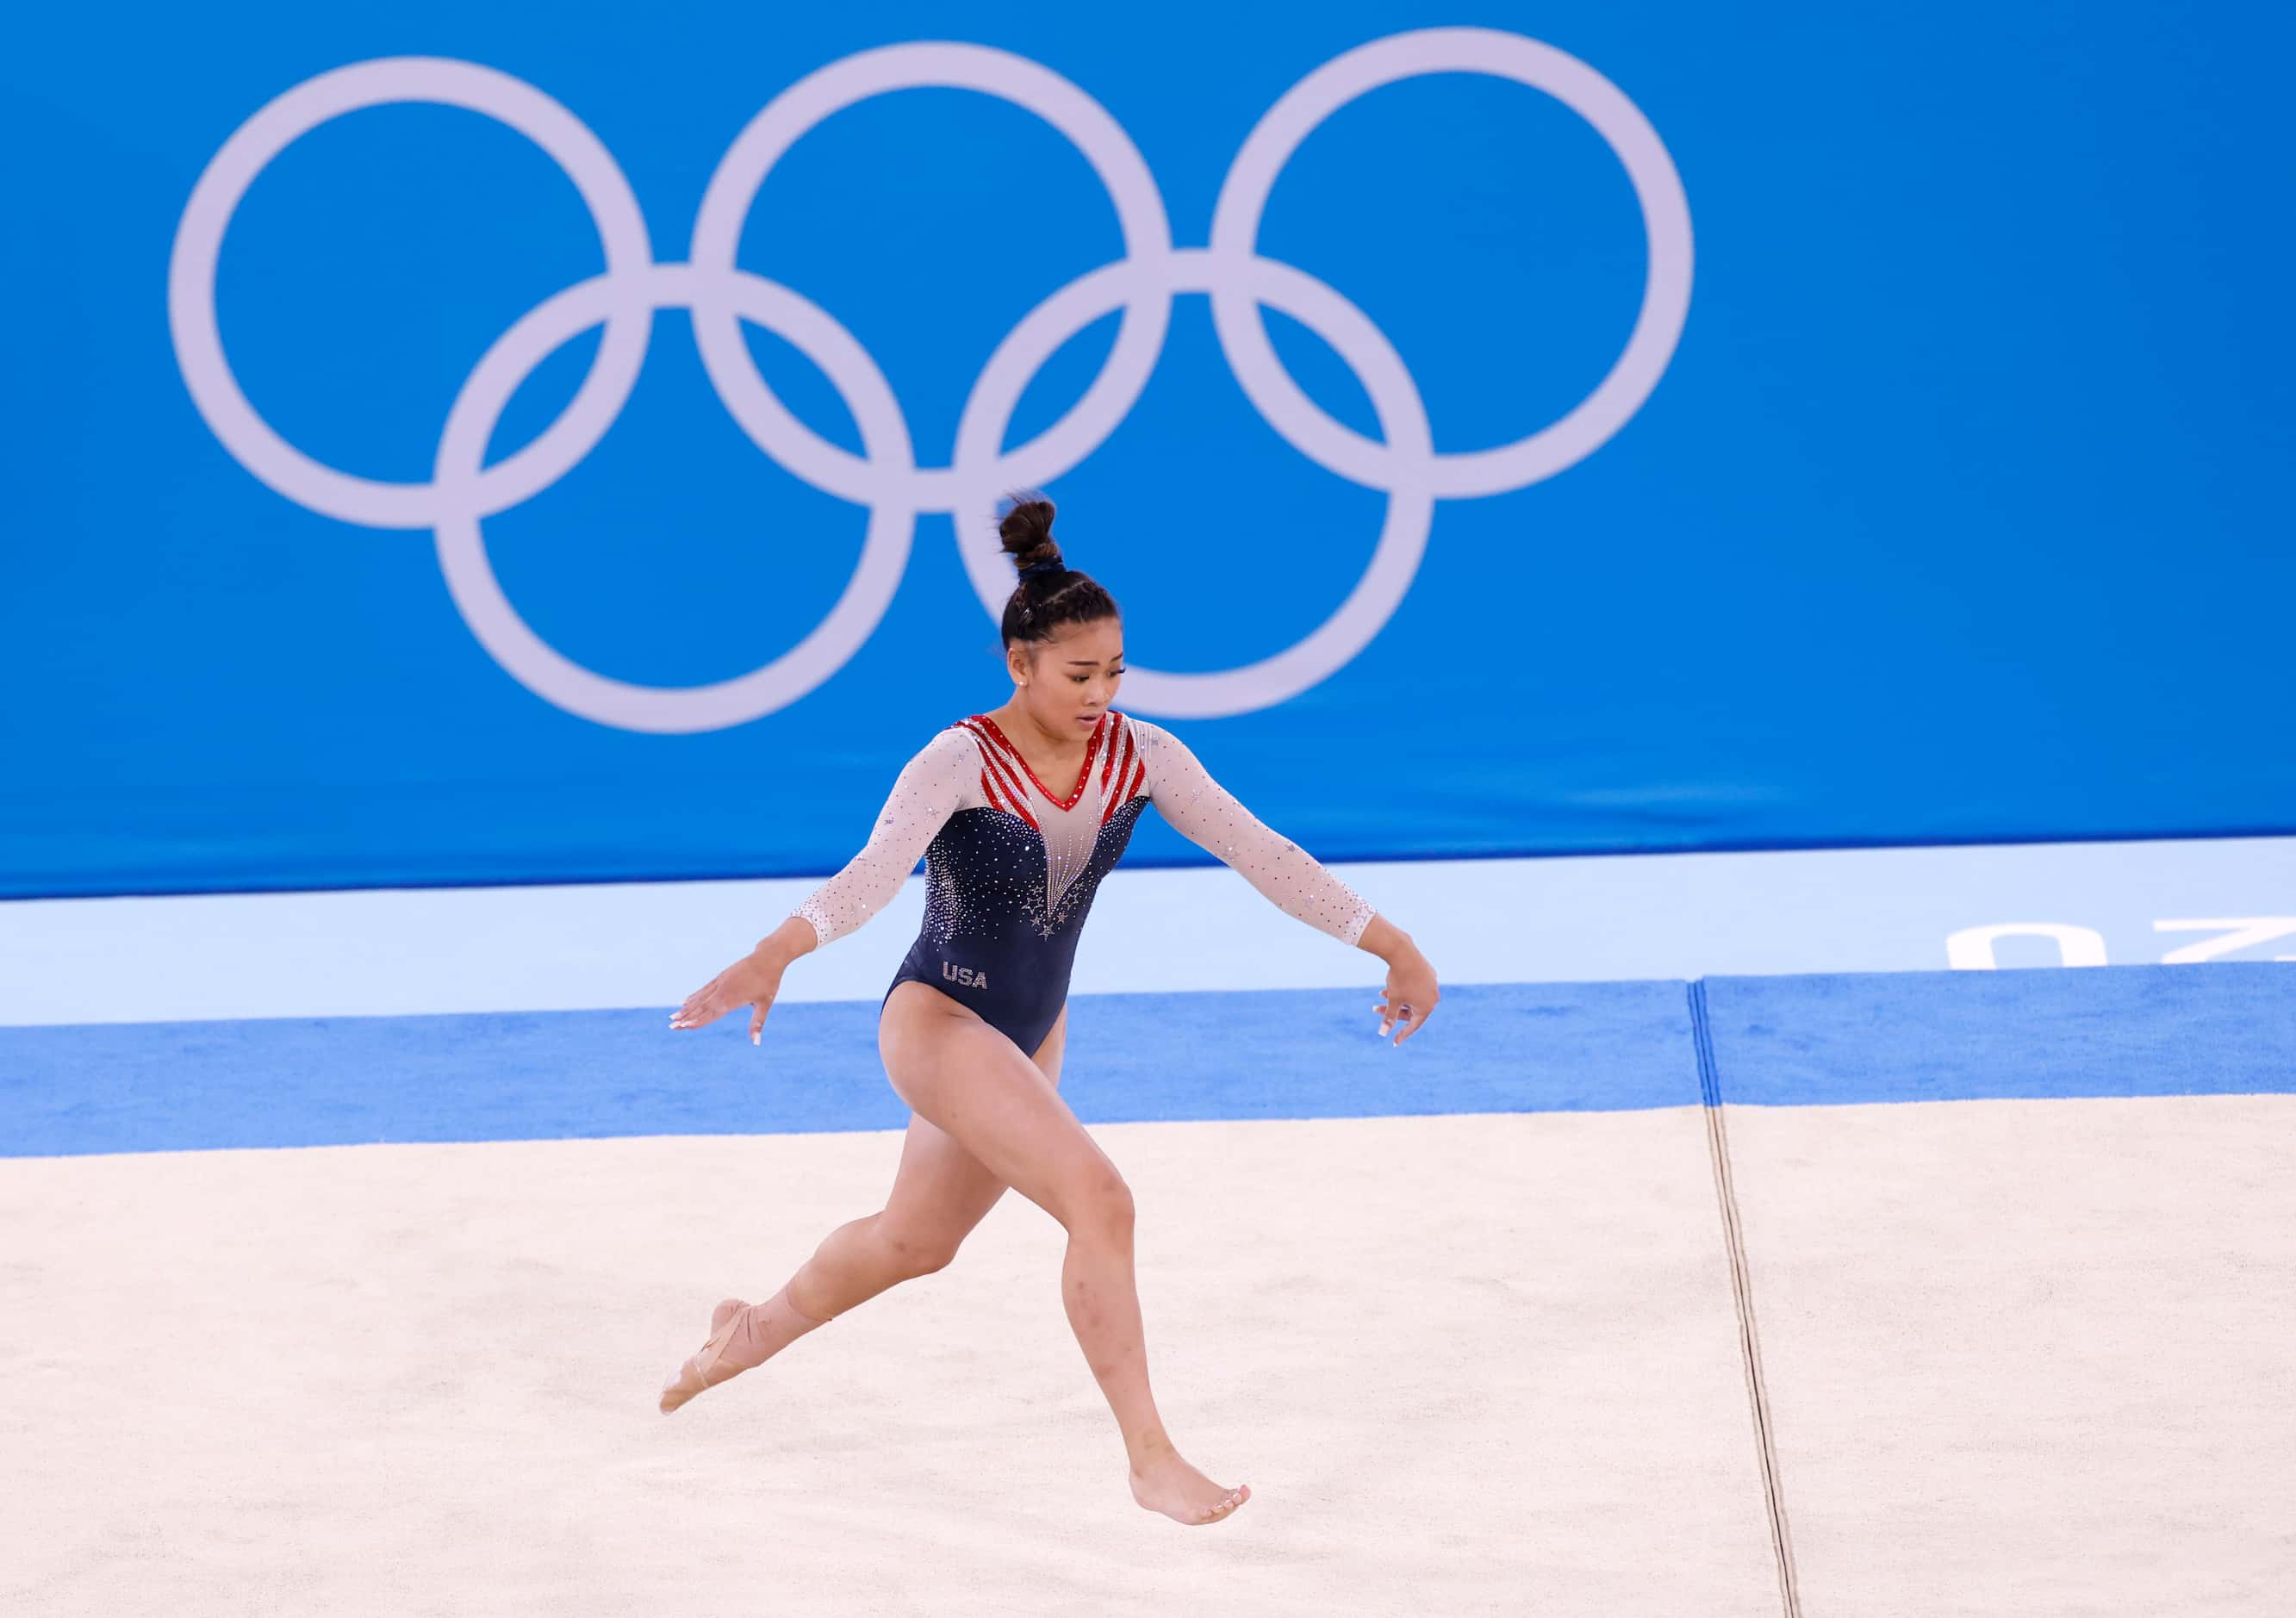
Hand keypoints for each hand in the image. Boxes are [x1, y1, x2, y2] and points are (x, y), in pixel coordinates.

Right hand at [670, 950, 785, 1045]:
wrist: (768, 957)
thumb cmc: (769, 982)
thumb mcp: (765, 1004)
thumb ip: (757, 1023)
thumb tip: (756, 1043)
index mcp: (732, 999)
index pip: (711, 1014)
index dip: (697, 1021)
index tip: (683, 1027)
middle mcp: (722, 991)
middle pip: (701, 1007)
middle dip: (686, 1017)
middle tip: (671, 1025)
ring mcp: (720, 982)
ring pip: (699, 998)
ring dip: (686, 1008)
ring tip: (673, 1016)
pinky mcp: (721, 976)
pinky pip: (704, 989)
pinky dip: (694, 996)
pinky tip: (685, 1001)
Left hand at [1373, 948, 1438, 1045]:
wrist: (1403, 952)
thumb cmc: (1399, 979)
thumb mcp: (1393, 1000)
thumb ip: (1389, 1018)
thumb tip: (1383, 1034)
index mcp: (1428, 1007)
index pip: (1414, 1025)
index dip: (1402, 1034)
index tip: (1394, 1043)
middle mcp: (1433, 997)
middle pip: (1411, 1010)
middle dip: (1393, 1011)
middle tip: (1375, 1009)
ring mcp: (1432, 984)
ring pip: (1412, 998)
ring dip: (1396, 999)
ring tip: (1381, 994)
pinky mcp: (1429, 974)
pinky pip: (1415, 987)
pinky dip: (1403, 990)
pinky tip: (1391, 984)